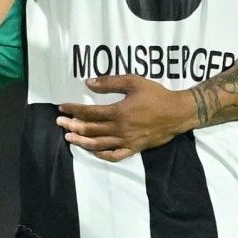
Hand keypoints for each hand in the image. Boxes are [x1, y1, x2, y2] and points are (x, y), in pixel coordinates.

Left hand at [56, 74, 194, 160]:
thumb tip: (88, 82)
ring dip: (81, 141)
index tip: (62, 107)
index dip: (73, 110)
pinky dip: (101, 155)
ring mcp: (126, 141)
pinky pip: (115, 156)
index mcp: (118, 112)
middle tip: (59, 122)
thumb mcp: (134, 82)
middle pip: (90, 129)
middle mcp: (120, 129)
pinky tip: (92, 151)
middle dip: (72, 125)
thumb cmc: (156, 95)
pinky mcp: (134, 148)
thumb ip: (110, 82)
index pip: (89, 113)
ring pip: (98, 144)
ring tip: (69, 137)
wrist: (178, 112)